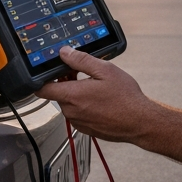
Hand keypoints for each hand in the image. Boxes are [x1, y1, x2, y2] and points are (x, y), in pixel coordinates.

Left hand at [37, 47, 156, 143]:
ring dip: (76, 95)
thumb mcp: (105, 70)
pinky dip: (84, 106)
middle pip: (57, 94)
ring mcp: (78, 122)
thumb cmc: (125, 98)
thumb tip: (64, 53)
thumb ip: (81, 60)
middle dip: (66, 83)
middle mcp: (71, 111)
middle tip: (83, 75)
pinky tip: (100, 101)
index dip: (42, 78)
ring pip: (68, 104)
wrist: (139, 121)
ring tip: (96, 88)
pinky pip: (78, 114)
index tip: (49, 71)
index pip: (42, 89)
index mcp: (72, 96)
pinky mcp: (85, 129)